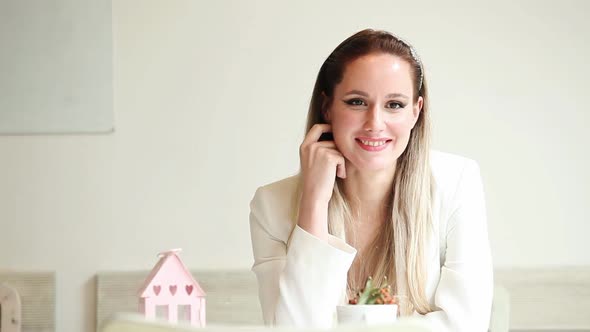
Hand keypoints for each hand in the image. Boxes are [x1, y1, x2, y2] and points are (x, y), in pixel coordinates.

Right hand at [297, 124, 345, 238]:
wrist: (314, 195)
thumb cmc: (316, 181)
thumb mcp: (312, 161)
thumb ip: (319, 148)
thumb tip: (335, 138)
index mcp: (305, 146)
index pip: (317, 127)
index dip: (327, 127)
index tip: (335, 131)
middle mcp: (310, 146)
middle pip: (332, 139)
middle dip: (338, 151)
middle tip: (337, 165)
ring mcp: (319, 150)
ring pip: (338, 149)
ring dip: (340, 162)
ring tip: (335, 173)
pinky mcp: (328, 156)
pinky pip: (342, 157)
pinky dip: (342, 167)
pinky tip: (337, 175)